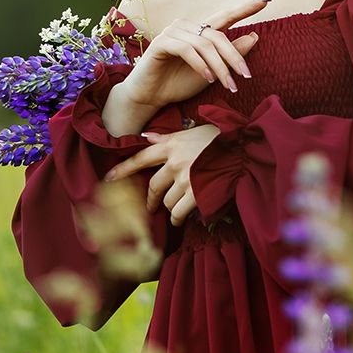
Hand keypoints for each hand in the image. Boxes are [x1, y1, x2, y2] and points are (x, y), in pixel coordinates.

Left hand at [105, 124, 221, 227]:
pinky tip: (179, 220)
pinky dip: (177, 219)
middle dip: (151, 199)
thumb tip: (149, 137)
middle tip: (150, 206)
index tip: (108, 177)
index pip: (141, 157)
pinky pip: (178, 212)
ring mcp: (185, 179)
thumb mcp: (194, 132)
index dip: (124, 169)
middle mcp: (175, 162)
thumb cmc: (221, 139)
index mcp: (172, 144)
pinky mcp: (196, 194)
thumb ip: (170, 136)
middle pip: (153, 186)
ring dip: (170, 207)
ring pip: (167, 201)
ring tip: (176, 210)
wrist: (244, 150)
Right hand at [124, 0, 267, 112]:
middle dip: (235, 57)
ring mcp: (173, 31)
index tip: (266, 0)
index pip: (225, 16)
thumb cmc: (179, 83)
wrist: (151, 97)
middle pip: (218, 36)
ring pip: (205, 44)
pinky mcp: (162, 42)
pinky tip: (208, 78)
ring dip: (220, 66)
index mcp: (200, 31)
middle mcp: (187, 26)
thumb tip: (255, 36)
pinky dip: (201, 65)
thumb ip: (231, 54)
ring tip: (229, 85)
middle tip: (246, 76)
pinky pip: (188, 50)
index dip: (245, 8)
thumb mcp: (213, 71)